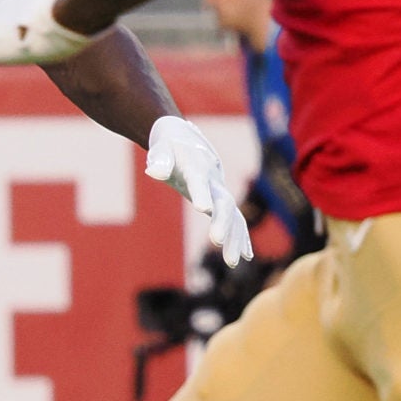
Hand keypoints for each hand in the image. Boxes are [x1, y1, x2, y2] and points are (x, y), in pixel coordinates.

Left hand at [145, 116, 252, 267]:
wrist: (186, 139)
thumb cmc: (169, 146)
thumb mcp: (161, 149)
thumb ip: (160, 159)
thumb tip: (154, 171)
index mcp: (197, 167)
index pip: (199, 181)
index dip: (202, 193)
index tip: (203, 208)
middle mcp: (213, 181)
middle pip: (224, 202)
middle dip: (223, 222)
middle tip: (216, 242)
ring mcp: (220, 191)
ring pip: (234, 215)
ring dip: (235, 238)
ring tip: (232, 262)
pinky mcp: (221, 201)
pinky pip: (235, 220)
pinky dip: (241, 236)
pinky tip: (245, 256)